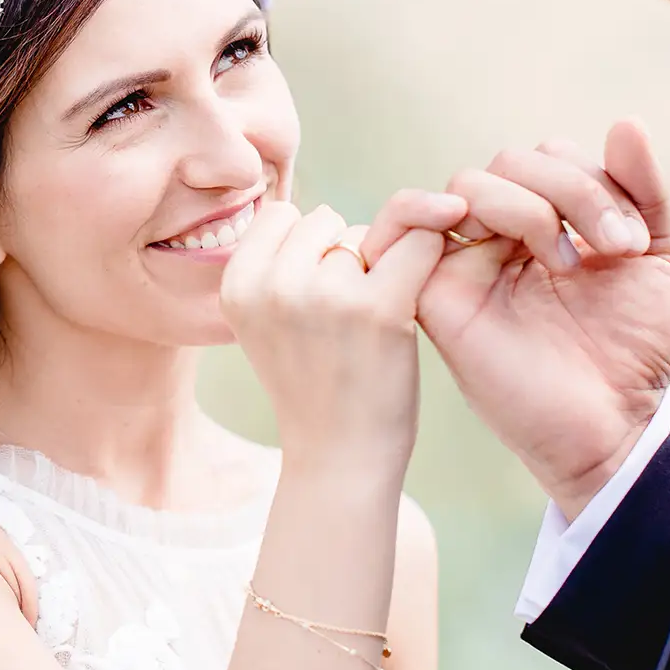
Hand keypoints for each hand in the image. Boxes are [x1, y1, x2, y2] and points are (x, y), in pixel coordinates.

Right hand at [221, 203, 453, 468]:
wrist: (339, 459)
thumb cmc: (313, 386)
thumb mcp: (267, 322)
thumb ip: (278, 265)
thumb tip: (324, 210)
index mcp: (236, 284)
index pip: (282, 214)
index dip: (308, 247)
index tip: (315, 295)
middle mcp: (272, 284)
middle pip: (325, 221)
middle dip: (343, 256)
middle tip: (343, 320)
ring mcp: (323, 294)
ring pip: (368, 233)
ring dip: (379, 266)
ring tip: (369, 326)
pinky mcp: (377, 307)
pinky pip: (418, 242)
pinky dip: (432, 246)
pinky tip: (432, 275)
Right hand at [363, 122, 669, 518]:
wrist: (615, 421)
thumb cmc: (634, 349)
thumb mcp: (658, 254)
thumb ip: (642, 189)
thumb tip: (625, 121)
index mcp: (551, 220)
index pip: (550, 156)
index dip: (596, 181)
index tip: (635, 244)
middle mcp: (503, 234)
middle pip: (510, 161)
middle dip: (573, 190)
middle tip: (615, 249)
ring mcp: (466, 260)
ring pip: (469, 184)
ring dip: (527, 206)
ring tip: (566, 263)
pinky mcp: (433, 293)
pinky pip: (402, 224)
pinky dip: (423, 207)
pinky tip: (496, 239)